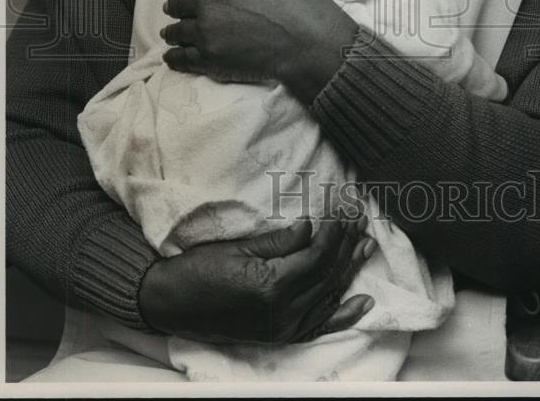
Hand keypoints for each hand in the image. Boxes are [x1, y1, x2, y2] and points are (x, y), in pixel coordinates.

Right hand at [139, 215, 376, 344]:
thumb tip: (311, 227)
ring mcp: (283, 328)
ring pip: (329, 294)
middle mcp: (282, 313)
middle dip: (346, 242)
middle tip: (359, 216)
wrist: (173, 303)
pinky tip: (364, 303)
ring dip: (350, 268)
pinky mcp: (281, 334)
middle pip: (328, 273)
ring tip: (367, 243)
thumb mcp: (239, 247)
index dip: (334, 229)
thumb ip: (280, 241)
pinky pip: (320, 326)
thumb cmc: (199, 269)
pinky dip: (344, 315)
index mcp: (271, 287)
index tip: (342, 206)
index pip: (317, 254)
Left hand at [161, 0, 357, 100]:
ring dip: (172, 32)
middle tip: (173, 10)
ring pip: (178, 31)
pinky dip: (174, 57)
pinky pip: (182, 58)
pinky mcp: (209, 59)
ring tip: (170, 34)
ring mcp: (205, 31)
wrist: (308, 38)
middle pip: (181, 4)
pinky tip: (172, 57)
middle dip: (177, 6)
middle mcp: (205, 0)